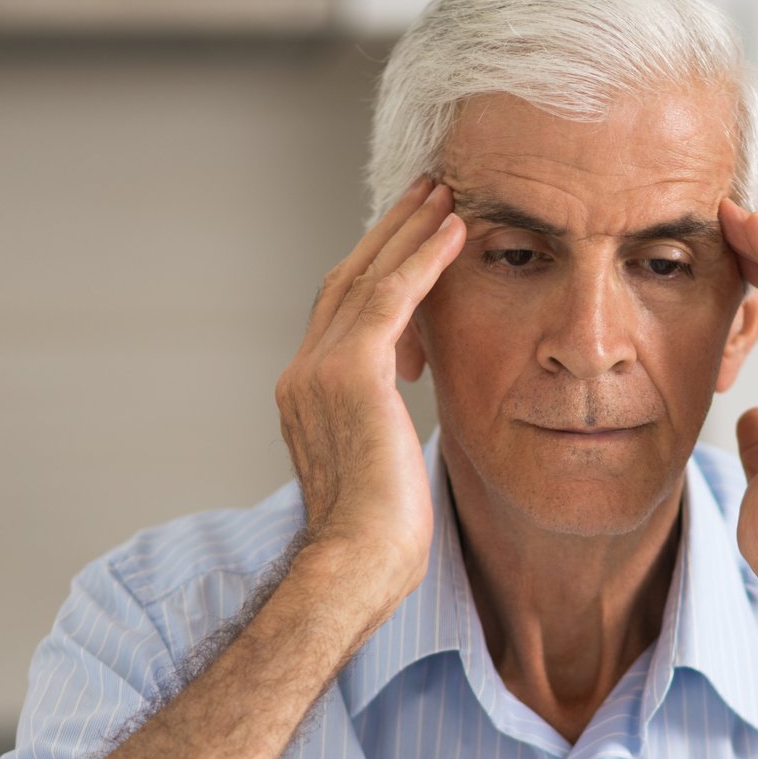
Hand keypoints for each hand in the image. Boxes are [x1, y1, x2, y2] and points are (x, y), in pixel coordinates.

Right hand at [275, 177, 464, 607]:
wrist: (356, 567)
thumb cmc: (378, 543)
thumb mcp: (378, 472)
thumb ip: (381, 432)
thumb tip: (402, 428)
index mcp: (305, 396)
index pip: (338, 314)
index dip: (374, 269)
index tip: (410, 238)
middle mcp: (302, 374)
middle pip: (345, 280)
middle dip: (389, 233)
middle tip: (428, 191)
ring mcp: (319, 370)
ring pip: (367, 277)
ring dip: (409, 231)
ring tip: (447, 195)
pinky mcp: (351, 373)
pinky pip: (391, 297)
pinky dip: (423, 259)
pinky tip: (455, 232)